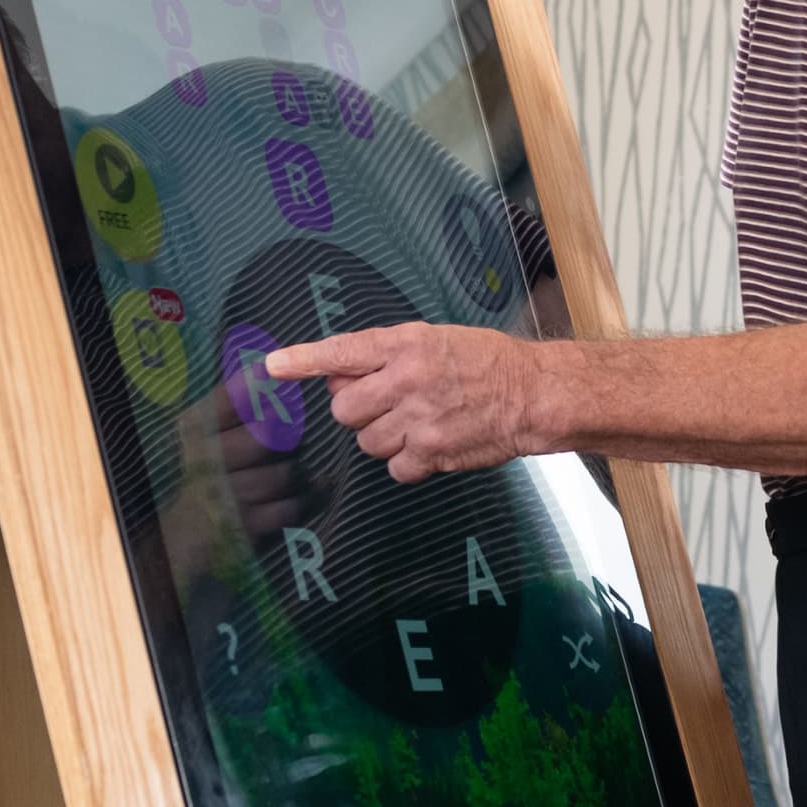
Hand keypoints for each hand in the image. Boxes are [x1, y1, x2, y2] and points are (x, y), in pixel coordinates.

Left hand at [264, 323, 540, 478]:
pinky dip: (405, 461)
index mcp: (407, 344)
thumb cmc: (487, 363)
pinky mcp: (432, 454)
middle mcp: (408, 380)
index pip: (343, 352)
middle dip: (358, 409)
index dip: (303, 360)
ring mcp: (419, 420)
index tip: (272, 366)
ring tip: (415, 421)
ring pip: (366, 441)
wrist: (534, 394)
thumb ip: (386, 354)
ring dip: (382, 436)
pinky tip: (428, 444)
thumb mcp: (435, 339)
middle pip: (345, 408)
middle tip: (385, 402)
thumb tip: (340, 375)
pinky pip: (393, 467)